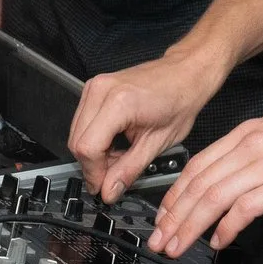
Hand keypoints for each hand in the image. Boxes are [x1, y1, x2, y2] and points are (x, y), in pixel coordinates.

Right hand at [71, 50, 223, 201]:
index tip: (103, 187)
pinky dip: (94, 139)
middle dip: (93, 165)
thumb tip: (109, 190)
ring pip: (77, 133)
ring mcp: (95, 86)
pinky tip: (114, 144)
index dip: (94, 173)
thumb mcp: (158, 143)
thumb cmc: (180, 99)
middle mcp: (102, 90)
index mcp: (119, 103)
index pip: (88, 147)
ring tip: (118, 158)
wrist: (185, 73)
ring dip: (93, 153)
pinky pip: (82, 122)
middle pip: (77, 141)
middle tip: (113, 177)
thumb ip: (129, 169)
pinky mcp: (94, 88)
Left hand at [147, 98, 262, 256]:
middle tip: (159, 238)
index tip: (165, 214)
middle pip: (198, 183)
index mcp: (247, 133)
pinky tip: (218, 241)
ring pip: (213, 197)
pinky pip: (244, 208)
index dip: (175, 193)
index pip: (198, 165)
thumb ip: (256, 156)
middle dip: (173, 215)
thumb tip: (240, 184)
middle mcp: (250, 146)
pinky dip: (226, 227)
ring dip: (190, 225)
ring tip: (177, 245)